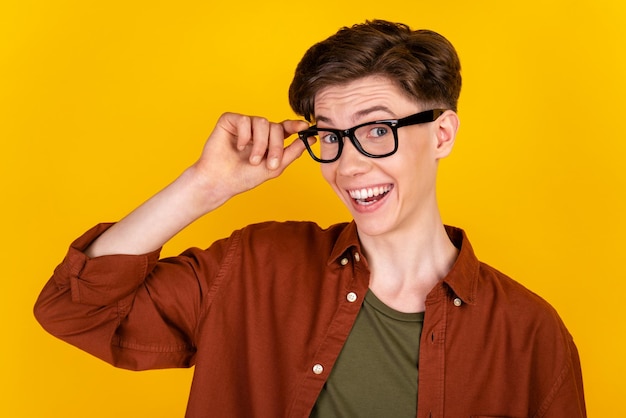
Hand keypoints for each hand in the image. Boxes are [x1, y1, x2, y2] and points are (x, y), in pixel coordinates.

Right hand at [191, 112, 309, 207]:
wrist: (220, 182)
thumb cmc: (244, 177)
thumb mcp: (274, 167)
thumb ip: (293, 152)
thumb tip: (312, 139)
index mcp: (269, 140)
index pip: (285, 128)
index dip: (295, 126)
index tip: (304, 127)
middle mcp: (257, 130)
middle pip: (276, 127)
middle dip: (275, 146)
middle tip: (269, 163)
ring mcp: (244, 124)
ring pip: (262, 122)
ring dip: (260, 144)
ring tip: (252, 160)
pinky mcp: (230, 120)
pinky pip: (245, 120)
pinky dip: (244, 136)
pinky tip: (238, 147)